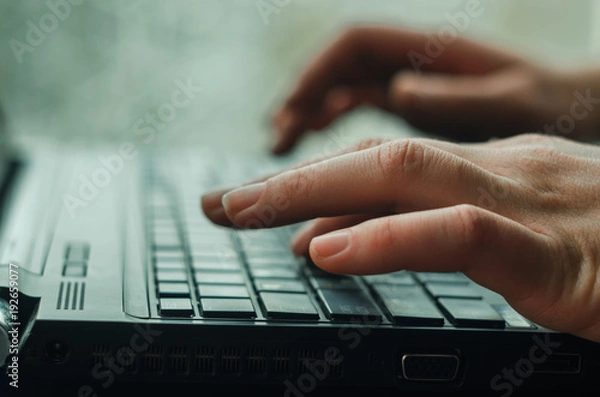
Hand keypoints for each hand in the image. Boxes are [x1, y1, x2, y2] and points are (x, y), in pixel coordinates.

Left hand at [202, 133, 599, 341]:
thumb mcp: (506, 235)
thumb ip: (419, 231)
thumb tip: (326, 243)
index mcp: (490, 170)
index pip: (381, 162)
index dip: (308, 178)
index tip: (246, 203)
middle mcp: (500, 171)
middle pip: (374, 159)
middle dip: (289, 178)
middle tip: (220, 202)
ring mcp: (528, 204)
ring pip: (404, 177)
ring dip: (314, 192)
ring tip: (244, 211)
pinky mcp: (554, 254)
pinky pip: (458, 232)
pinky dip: (391, 238)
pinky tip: (331, 251)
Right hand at [271, 26, 599, 152]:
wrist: (581, 111)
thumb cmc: (559, 105)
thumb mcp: (518, 103)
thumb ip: (460, 97)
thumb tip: (398, 91)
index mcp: (435, 51)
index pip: (354, 46)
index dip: (314, 75)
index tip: (289, 115)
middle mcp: (415, 64)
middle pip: (338, 72)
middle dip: (299, 103)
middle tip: (272, 146)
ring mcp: (413, 88)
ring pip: (344, 94)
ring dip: (311, 120)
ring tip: (281, 154)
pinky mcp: (416, 113)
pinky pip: (363, 116)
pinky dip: (335, 133)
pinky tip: (324, 160)